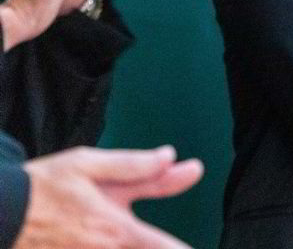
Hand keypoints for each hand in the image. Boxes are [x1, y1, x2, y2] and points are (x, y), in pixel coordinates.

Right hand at [14, 145, 202, 247]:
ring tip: (131, 233)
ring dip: (130, 244)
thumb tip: (171, 157)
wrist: (0, 211)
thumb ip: (134, 166)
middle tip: (159, 238)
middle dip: (156, 245)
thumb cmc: (41, 188)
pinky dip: (110, 247)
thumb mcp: (87, 165)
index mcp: (115, 230)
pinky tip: (100, 236)